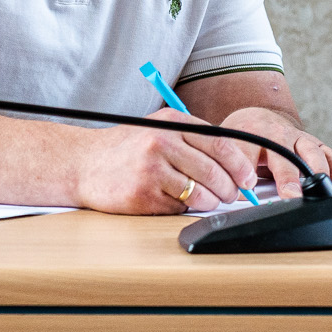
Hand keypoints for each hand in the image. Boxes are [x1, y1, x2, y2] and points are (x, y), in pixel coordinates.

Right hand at [67, 110, 254, 213]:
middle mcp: (162, 143)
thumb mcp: (160, 128)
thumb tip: (235, 164)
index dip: (240, 165)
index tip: (249, 179)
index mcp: (172, 123)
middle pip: (214, 171)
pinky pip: (178, 207)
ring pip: (200, 193)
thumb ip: (193, 139)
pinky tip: (172, 200)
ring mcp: (151, 170)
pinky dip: (182, 208)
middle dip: (230, 189)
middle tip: (233, 195)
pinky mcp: (142, 195)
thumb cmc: (127, 149)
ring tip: (209, 200)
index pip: (221, 143)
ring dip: (211, 202)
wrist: (83, 164)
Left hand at [220, 106, 331, 199]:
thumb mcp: (230, 151)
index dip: (247, 172)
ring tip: (320, 191)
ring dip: (317, 172)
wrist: (258, 119)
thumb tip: (238, 197)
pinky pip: (330, 155)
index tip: (248, 189)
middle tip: (290, 194)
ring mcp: (298, 138)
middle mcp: (277, 134)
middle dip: (287, 175)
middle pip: (284, 154)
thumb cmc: (243, 140)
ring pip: (311, 152)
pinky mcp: (315, 144)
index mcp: (250, 134)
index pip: (247, 152)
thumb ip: (232, 173)